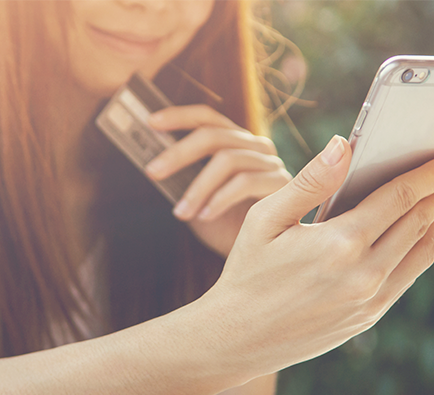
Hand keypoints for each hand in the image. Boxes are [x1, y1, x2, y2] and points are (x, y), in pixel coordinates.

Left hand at [146, 105, 291, 255]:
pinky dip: (220, 199)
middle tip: (153, 171)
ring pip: (228, 160)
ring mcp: (270, 163)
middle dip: (179, 153)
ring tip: (181, 213)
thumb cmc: (224, 226)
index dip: (180, 116)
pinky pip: (245, 182)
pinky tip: (206, 217)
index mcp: (234, 143)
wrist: (256, 255)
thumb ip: (182, 178)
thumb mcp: (196, 198)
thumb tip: (152, 163)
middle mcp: (255, 146)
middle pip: (214, 135)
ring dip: (198, 188)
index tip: (151, 122)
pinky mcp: (281, 183)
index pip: (208, 118)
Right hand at [200, 135, 433, 378]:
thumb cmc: (246, 272)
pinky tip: (410, 236)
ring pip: (421, 251)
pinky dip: (418, 250)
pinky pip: (406, 277)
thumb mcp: (265, 219)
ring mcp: (370, 300)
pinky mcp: (367, 317)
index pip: (399, 197)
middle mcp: (365, 274)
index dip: (426, 173)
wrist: (239, 336)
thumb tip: (344, 146)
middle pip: (418, 221)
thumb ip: (309, 181)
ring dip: (433, 220)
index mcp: (339, 243)